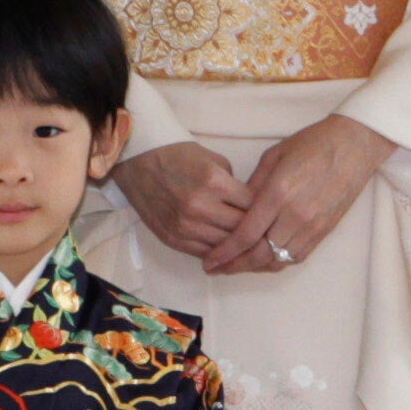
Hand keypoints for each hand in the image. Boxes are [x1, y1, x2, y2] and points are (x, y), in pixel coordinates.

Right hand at [113, 141, 255, 261]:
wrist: (140, 163)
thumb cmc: (179, 156)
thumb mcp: (214, 160)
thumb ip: (234, 185)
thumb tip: (250, 206)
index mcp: (214, 182)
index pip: (253, 206)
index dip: (265, 209)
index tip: (270, 212)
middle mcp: (200, 207)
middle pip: (241, 229)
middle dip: (255, 230)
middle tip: (265, 231)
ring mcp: (185, 226)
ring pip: (225, 245)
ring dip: (237, 245)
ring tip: (249, 243)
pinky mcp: (173, 239)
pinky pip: (204, 253)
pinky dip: (217, 252)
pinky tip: (226, 248)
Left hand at [204, 114, 394, 275]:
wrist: (354, 145)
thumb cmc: (312, 144)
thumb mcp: (273, 156)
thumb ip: (253, 186)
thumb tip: (235, 209)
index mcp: (279, 193)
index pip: (246, 234)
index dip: (225, 252)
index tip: (209, 260)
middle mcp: (296, 215)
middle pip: (259, 254)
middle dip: (234, 265)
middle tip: (216, 268)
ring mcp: (313, 226)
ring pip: (278, 260)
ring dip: (254, 267)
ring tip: (235, 266)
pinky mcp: (325, 231)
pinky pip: (297, 256)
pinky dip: (277, 262)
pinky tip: (262, 259)